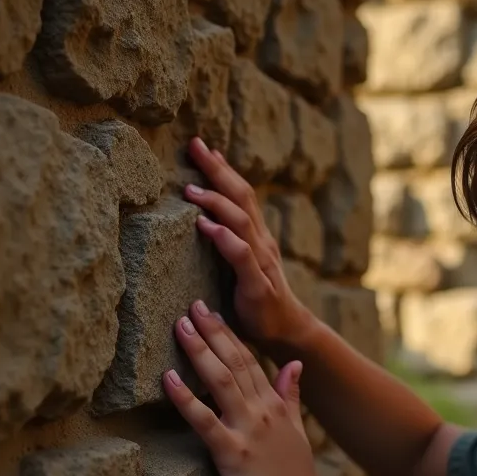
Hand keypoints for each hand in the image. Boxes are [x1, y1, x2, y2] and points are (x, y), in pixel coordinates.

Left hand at [163, 300, 335, 475]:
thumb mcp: (298, 432)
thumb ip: (291, 396)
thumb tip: (294, 365)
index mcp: (276, 406)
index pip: (251, 360)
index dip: (229, 334)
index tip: (212, 311)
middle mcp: (263, 412)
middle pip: (236, 362)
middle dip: (213, 331)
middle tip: (192, 305)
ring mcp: (248, 430)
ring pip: (222, 381)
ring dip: (200, 351)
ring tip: (180, 326)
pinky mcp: (232, 454)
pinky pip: (205, 420)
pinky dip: (186, 397)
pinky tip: (168, 378)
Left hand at [183, 136, 310, 354]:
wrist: (285, 329)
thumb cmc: (256, 298)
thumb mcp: (241, 264)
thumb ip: (227, 241)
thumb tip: (201, 219)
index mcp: (256, 235)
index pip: (240, 193)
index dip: (223, 169)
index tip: (202, 146)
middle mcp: (261, 241)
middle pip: (242, 197)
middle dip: (218, 170)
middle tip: (195, 145)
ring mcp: (261, 262)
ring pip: (242, 221)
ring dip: (217, 202)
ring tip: (191, 189)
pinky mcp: (257, 284)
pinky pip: (242, 255)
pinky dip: (224, 238)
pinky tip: (206, 226)